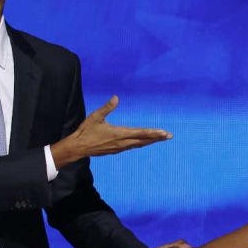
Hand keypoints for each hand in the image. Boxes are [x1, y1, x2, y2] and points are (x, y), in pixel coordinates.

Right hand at [50, 95, 171, 167]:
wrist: (78, 148)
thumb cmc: (86, 131)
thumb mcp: (95, 116)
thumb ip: (107, 107)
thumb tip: (116, 97)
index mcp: (118, 134)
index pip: (140, 133)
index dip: (153, 133)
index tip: (164, 133)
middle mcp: (122, 142)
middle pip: (143, 140)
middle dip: (157, 138)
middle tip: (169, 136)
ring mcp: (119, 148)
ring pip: (138, 144)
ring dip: (150, 141)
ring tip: (161, 138)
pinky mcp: (116, 150)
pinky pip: (132, 146)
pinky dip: (141, 143)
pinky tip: (144, 142)